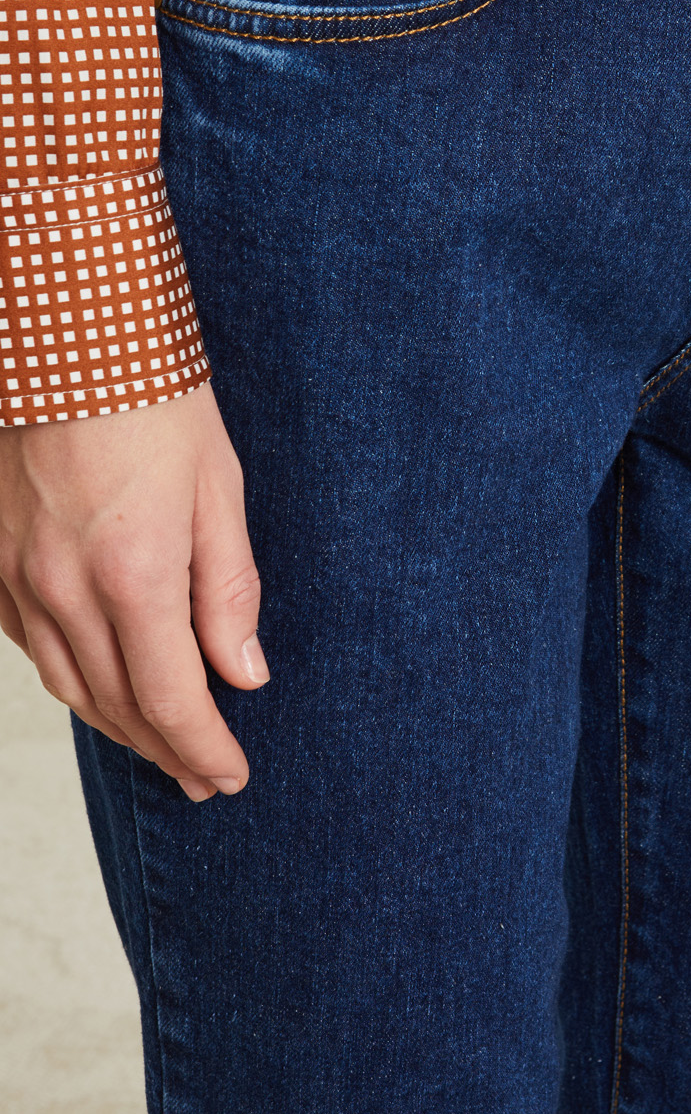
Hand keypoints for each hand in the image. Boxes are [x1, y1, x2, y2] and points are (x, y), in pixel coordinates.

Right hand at [0, 382, 264, 800]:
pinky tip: (99, 684)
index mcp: (133, 575)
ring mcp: (18, 578)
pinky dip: (72, 678)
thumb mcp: (218, 489)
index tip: (230, 776)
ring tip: (159, 747)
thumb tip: (245, 674)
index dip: (204, 748)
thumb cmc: (156, 399)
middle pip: (117, 705)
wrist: (67, 335)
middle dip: (166, 750)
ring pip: (69, 683)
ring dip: (117, 725)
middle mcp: (64, 590)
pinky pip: (31, 645)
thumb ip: (228, 590)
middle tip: (203, 778)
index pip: (171, 699)